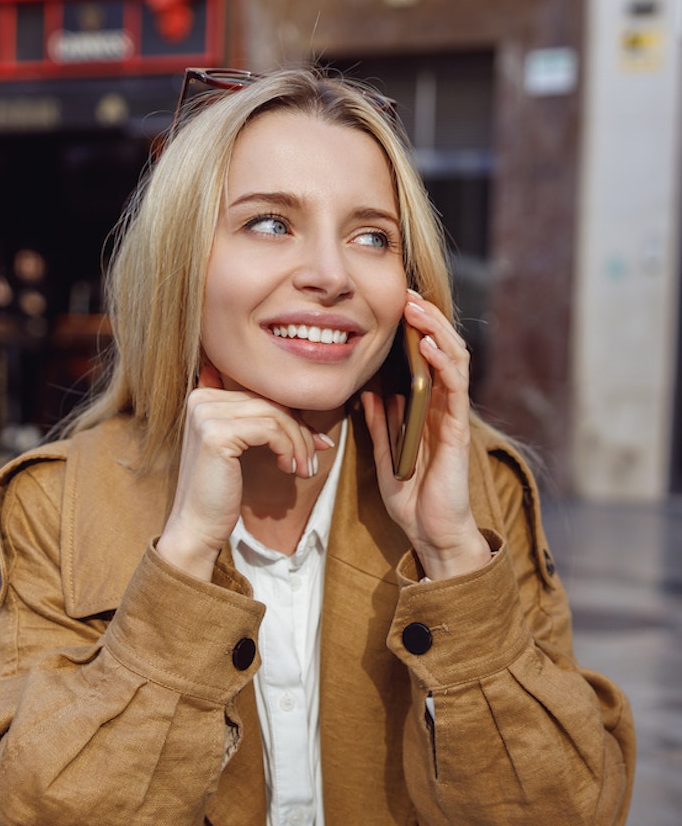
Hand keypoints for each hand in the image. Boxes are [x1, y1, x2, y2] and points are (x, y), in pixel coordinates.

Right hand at [156, 364, 332, 580]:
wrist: (196, 527)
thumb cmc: (220, 492)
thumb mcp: (241, 447)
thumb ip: (260, 421)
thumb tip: (306, 408)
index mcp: (204, 397)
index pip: (262, 395)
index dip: (293, 418)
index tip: (316, 443)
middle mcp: (201, 400)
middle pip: (270, 402)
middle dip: (301, 431)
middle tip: (311, 461)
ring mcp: (206, 415)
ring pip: (275, 415)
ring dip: (299, 444)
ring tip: (304, 470)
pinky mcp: (216, 434)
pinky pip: (271, 431)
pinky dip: (288, 450)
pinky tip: (287, 470)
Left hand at [361, 291, 491, 579]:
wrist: (431, 533)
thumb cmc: (413, 497)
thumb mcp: (385, 454)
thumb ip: (380, 423)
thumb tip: (368, 391)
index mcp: (428, 410)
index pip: (427, 359)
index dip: (415, 329)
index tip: (394, 303)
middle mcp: (444, 407)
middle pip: (443, 350)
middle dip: (426, 317)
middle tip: (405, 292)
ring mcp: (453, 416)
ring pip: (453, 360)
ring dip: (435, 329)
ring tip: (416, 306)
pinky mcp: (458, 430)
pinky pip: (455, 388)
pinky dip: (442, 362)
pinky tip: (426, 344)